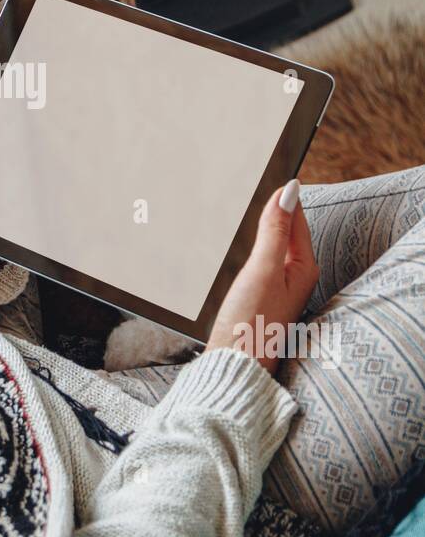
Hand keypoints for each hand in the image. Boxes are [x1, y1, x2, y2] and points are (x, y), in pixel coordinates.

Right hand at [205, 180, 319, 374]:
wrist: (232, 367)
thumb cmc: (250, 324)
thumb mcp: (263, 268)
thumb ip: (275, 229)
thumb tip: (289, 191)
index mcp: (304, 267)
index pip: (296, 217)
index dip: (282, 195)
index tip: (271, 169)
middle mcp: (295, 278)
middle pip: (284, 231)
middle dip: (270, 211)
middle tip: (254, 183)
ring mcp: (278, 290)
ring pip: (270, 247)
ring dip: (258, 230)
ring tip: (245, 209)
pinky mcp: (260, 301)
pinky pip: (258, 264)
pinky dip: (249, 250)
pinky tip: (236, 249)